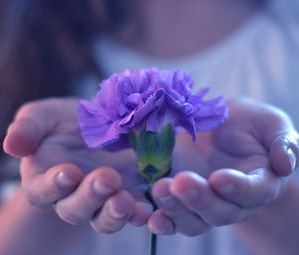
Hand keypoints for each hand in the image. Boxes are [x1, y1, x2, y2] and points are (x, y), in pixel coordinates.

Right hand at [3, 98, 152, 232]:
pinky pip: (134, 211)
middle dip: (90, 197)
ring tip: (127, 201)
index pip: (42, 191)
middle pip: (77, 209)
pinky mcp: (129, 194)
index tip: (68, 172)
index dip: (53, 185)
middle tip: (106, 179)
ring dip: (115, 212)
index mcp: (47, 179)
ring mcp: (103, 198)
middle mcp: (74, 195)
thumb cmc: (65, 121)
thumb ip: (28, 129)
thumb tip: (12, 145)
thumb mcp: (44, 117)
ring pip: (105, 217)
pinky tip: (149, 206)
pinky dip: (141, 212)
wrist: (98, 123)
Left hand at [147, 98, 298, 235]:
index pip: (252, 192)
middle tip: (181, 183)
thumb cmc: (247, 124)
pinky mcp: (180, 199)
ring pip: (192, 220)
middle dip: (200, 200)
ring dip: (175, 210)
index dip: (238, 189)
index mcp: (258, 183)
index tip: (220, 178)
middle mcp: (231, 201)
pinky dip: (160, 219)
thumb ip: (282, 141)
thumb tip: (286, 164)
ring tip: (159, 189)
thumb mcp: (268, 123)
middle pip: (219, 212)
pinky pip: (171, 217)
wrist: (220, 128)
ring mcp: (203, 203)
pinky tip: (147, 215)